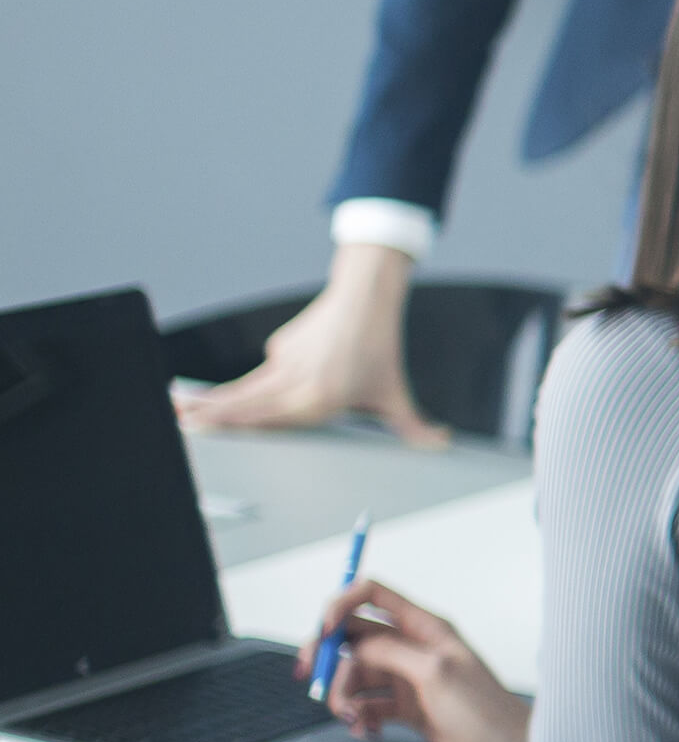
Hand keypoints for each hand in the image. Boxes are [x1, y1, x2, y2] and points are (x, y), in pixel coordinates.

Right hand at [180, 243, 446, 446]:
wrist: (367, 299)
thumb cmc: (380, 350)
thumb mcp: (394, 393)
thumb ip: (413, 425)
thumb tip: (439, 442)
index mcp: (319, 397)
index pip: (268, 417)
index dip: (231, 423)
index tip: (198, 428)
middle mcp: (296, 381)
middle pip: (244, 402)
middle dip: (207, 414)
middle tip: (175, 421)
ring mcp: (283, 361)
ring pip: (243, 387)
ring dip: (212, 399)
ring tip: (178, 407)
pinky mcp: (279, 348)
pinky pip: (265, 372)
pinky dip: (258, 383)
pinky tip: (285, 378)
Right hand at [301, 580, 524, 741]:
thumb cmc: (484, 710)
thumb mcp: (435, 672)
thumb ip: (391, 652)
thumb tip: (355, 644)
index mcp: (425, 627)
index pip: (374, 595)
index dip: (341, 605)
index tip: (322, 630)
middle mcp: (413, 648)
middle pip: (354, 638)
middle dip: (328, 656)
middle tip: (311, 677)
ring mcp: (407, 678)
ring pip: (356, 676)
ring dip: (344, 696)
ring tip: (353, 718)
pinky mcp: (404, 707)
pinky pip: (366, 705)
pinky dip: (359, 716)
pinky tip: (368, 729)